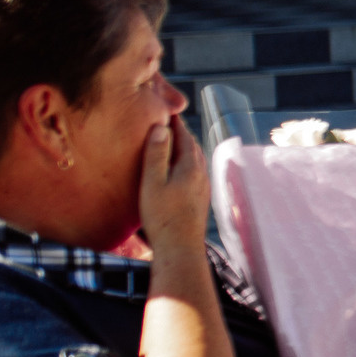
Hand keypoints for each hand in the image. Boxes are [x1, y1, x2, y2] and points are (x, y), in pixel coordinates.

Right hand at [136, 118, 209, 259]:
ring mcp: (202, 186)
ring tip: (170, 141)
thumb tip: (162, 128)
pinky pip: (194, 171)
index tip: (165, 109)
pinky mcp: (200, 198)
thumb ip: (156, 154)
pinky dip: (185, 161)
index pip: (183, 135)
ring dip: (184, 147)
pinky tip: (177, 169)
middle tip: (167, 121)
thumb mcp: (152, 182)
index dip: (174, 122)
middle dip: (180, 132)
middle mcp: (201, 173)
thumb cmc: (162, 216)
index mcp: (190, 166)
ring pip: (194, 159)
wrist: (180, 247)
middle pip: (191, 146)